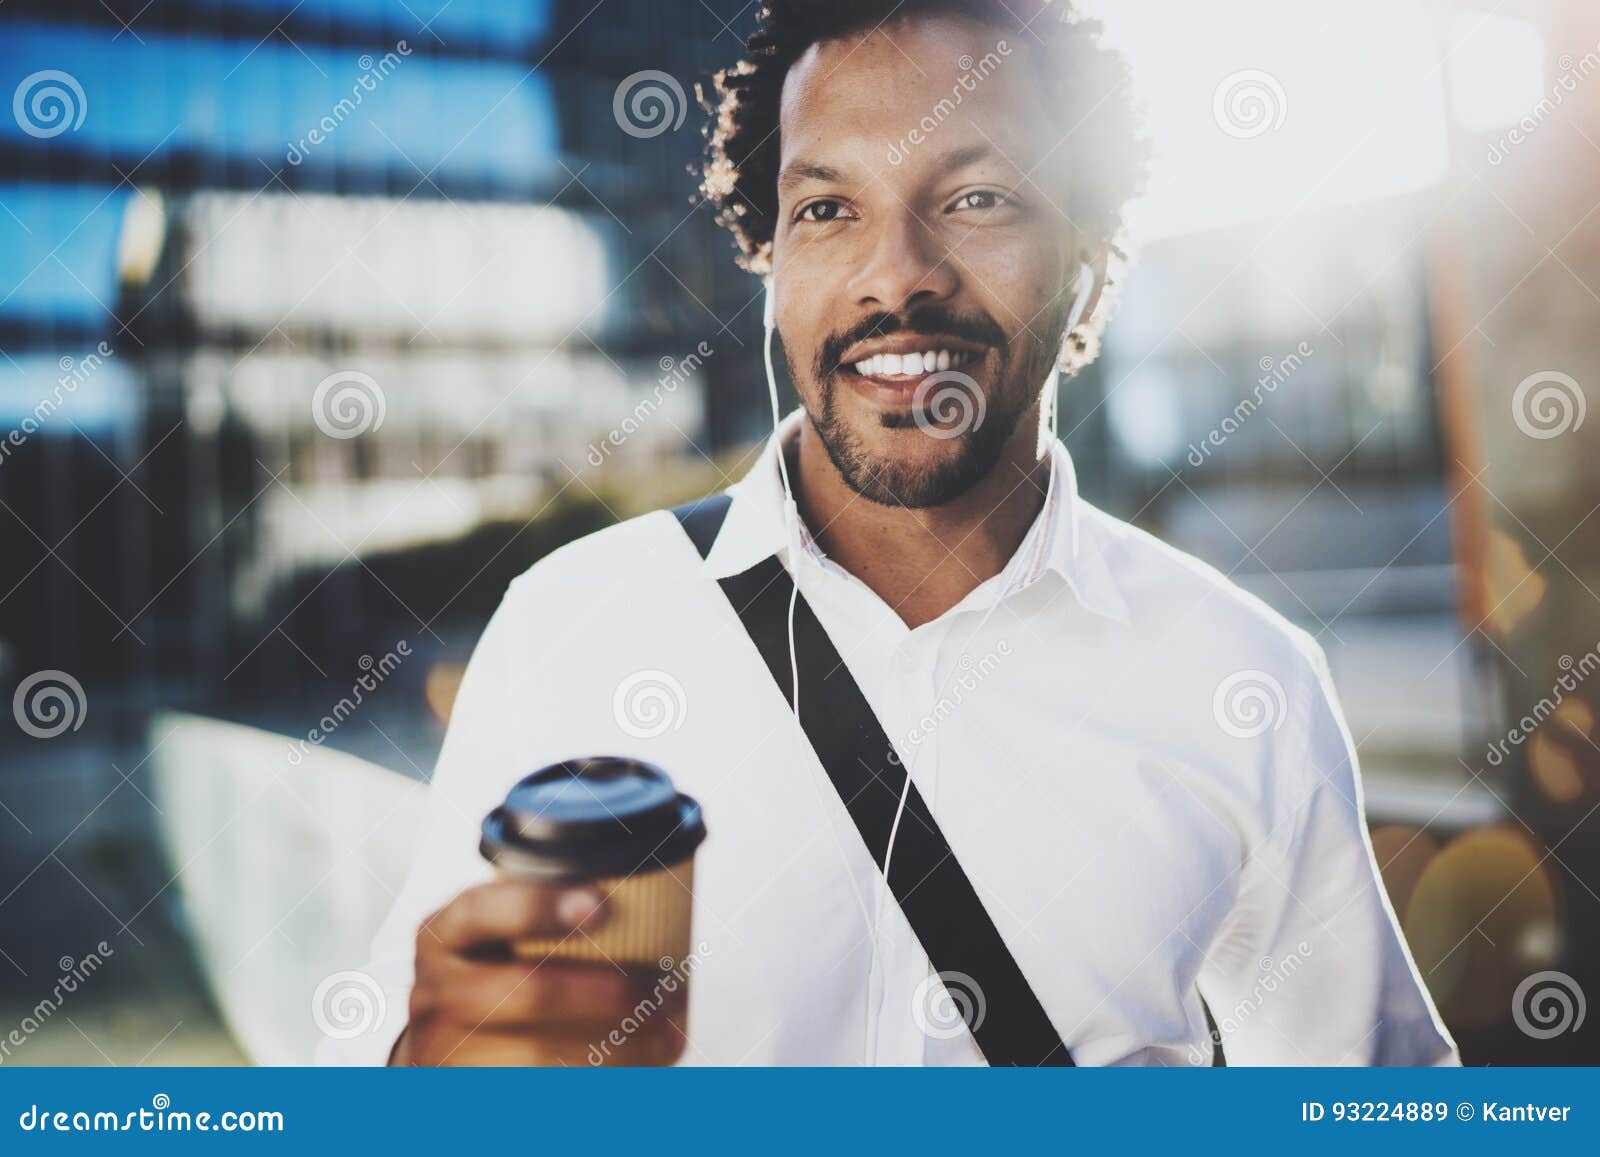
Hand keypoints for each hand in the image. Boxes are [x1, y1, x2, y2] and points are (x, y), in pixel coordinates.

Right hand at [392, 879, 684, 1065]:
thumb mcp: (495, 934)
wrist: (442, 1046)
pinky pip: (545, 1088)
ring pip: (543, 1055)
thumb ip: (545, 911)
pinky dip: (606, 1079)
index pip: (485, 911)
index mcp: (446, 933)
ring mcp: (447, 1049)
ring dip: (622, 1045)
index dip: (541, 907)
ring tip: (669, 1027)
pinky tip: (647, 1063)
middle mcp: (437, 989)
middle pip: (528, 993)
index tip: (602, 906)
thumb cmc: (492, 973)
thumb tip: (647, 891)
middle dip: (606, 993)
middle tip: (662, 986)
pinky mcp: (472, 1091)